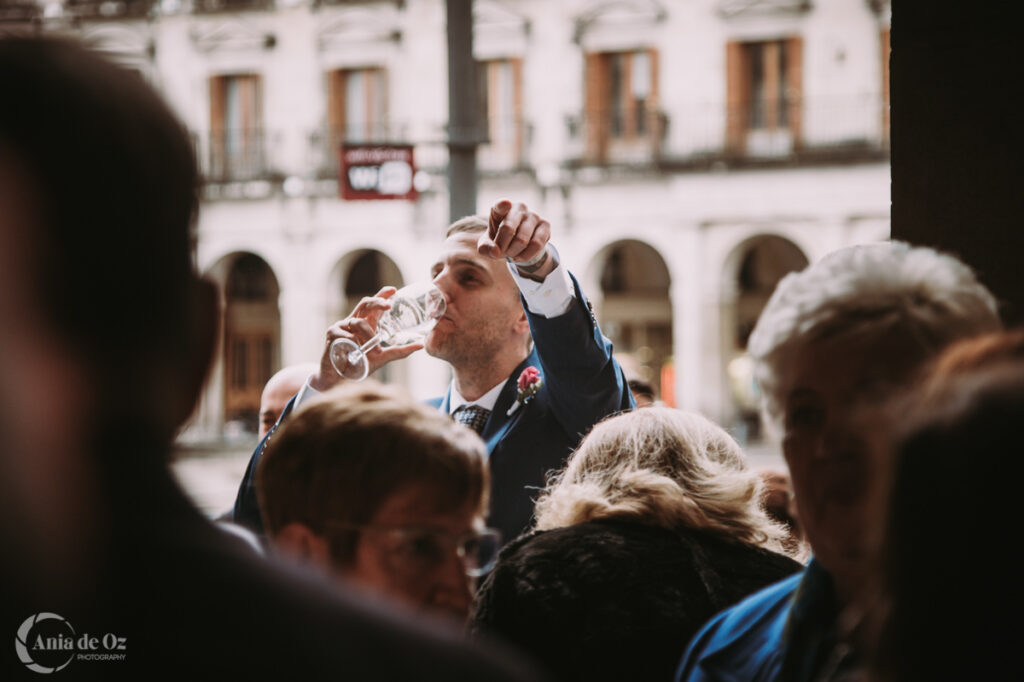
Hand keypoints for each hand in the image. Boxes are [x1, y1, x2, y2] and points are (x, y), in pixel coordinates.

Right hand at [309, 287, 423, 390]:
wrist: (339, 379)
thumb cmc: (360, 366)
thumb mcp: (382, 358)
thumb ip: (400, 351)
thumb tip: (421, 345)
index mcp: (367, 324)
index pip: (374, 305)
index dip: (382, 295)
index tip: (394, 290)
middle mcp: (354, 321)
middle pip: (366, 303)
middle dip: (377, 302)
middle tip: (388, 306)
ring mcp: (342, 326)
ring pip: (358, 322)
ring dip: (368, 335)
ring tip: (375, 351)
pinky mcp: (332, 333)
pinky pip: (345, 333)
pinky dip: (352, 341)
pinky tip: (354, 350)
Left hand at [478, 200, 555, 278]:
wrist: (518, 242)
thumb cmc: (500, 239)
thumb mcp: (488, 244)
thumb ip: (485, 248)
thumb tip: (495, 252)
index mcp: (500, 208)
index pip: (501, 204)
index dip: (503, 205)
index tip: (505, 204)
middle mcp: (518, 207)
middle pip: (508, 229)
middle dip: (502, 247)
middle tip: (502, 252)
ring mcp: (533, 214)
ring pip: (522, 240)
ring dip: (514, 253)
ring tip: (512, 254)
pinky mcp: (545, 224)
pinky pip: (536, 244)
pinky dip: (526, 256)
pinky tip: (521, 256)